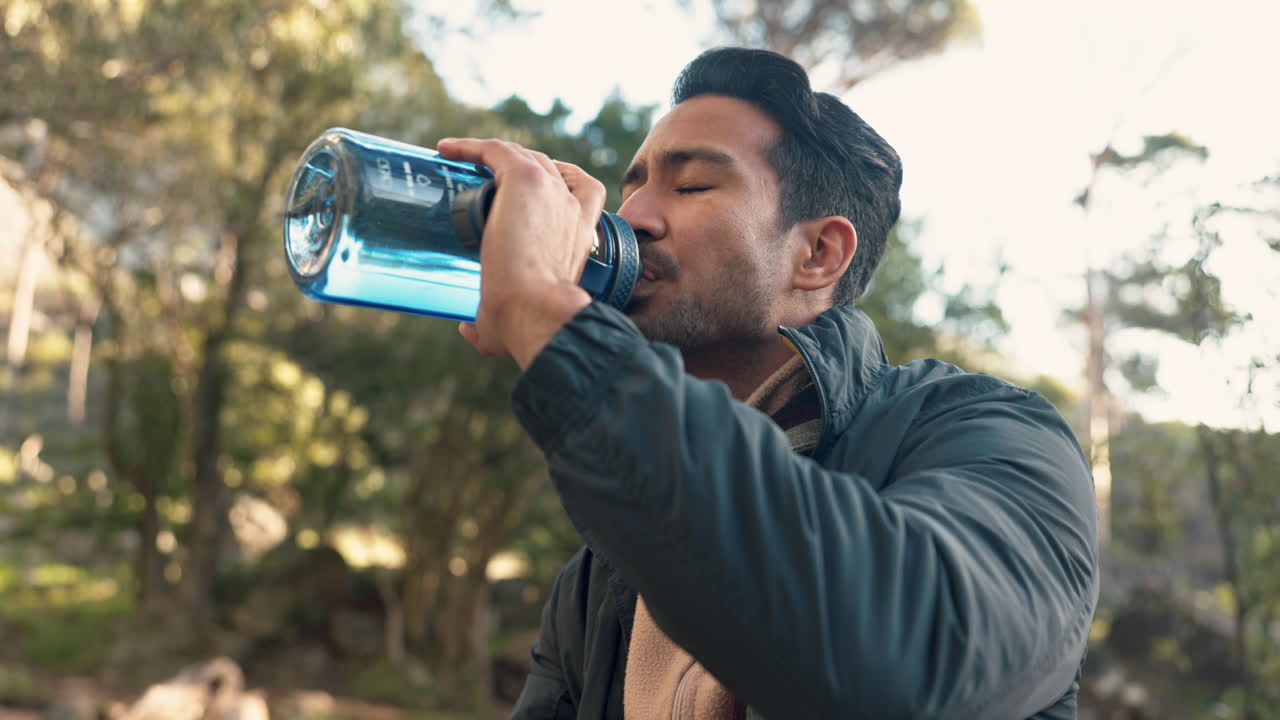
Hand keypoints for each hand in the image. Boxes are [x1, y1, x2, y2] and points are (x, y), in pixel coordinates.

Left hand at [436, 138, 600, 367]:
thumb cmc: (529, 324)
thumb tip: (466, 330)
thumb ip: (488, 327)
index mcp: (580, 236)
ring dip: (493, 154)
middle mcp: (572, 208)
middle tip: (485, 174)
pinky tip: (446, 150)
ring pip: (522, 156)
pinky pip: (496, 150)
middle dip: (520, 166)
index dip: (561, 183)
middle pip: (549, 167)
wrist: (536, 310)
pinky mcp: (525, 181)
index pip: (583, 193)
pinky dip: (471, 146)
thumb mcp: (515, 320)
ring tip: (461, 158)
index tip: (534, 188)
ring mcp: (551, 191)